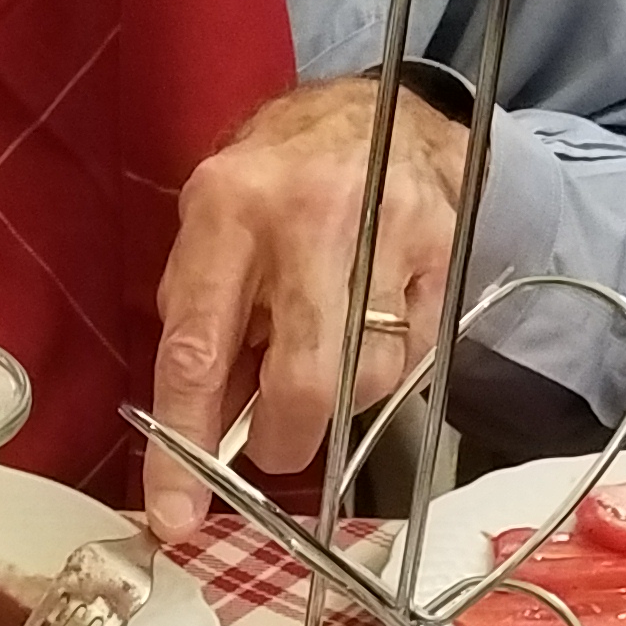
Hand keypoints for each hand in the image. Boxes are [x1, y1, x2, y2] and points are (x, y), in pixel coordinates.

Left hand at [145, 78, 465, 539]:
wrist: (380, 110)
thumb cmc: (277, 182)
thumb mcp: (211, 232)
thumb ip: (202, 326)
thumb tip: (202, 440)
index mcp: (229, 208)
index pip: (199, 352)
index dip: (184, 448)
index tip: (177, 515)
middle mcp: (312, 218)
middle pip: (305, 385)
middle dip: (283, 440)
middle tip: (271, 442)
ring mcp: (392, 232)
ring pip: (367, 381)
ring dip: (337, 398)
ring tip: (321, 347)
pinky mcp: (447, 250)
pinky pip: (415, 360)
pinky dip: (385, 369)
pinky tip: (369, 328)